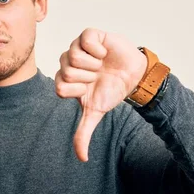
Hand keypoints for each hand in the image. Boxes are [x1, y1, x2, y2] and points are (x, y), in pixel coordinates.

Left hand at [55, 29, 147, 161]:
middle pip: (66, 72)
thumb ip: (83, 133)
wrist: (134, 77)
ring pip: (73, 56)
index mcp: (65, 79)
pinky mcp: (90, 35)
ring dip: (93, 65)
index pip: (59, 87)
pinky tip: (104, 53)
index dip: (79, 91)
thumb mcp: (95, 112)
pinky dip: (98, 50)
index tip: (90, 89)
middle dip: (87, 78)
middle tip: (97, 76)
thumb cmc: (111, 91)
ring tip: (101, 65)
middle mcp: (68, 62)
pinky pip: (85, 39)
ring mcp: (78, 47)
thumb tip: (82, 159)